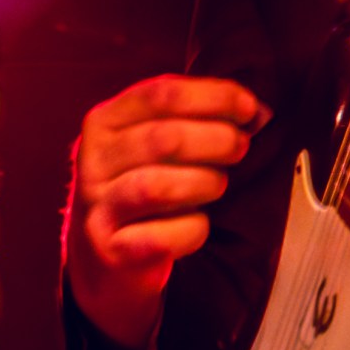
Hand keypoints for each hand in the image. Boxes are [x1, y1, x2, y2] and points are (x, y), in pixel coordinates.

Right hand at [66, 73, 269, 349]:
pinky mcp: (109, 249)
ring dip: (206, 184)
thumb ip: (199, 120)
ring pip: (159, 187)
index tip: (251, 109)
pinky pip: (163, 236)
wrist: (109, 254)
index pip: (161, 94)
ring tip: (219, 185)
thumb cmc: (147, 187)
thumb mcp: (158, 143)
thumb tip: (258, 113)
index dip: (215, 97)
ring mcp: (96, 206)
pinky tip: (200, 223)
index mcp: (105, 121)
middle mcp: (92, 159)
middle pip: (164, 139)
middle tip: (241, 149)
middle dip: (218, 141)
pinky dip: (193, 229)